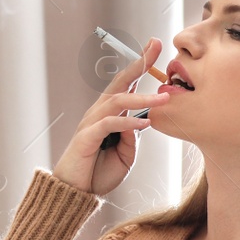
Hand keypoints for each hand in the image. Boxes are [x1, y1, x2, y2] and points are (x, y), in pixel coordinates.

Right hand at [51, 37, 169, 197]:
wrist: (76, 194)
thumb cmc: (98, 174)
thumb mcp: (125, 155)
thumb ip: (132, 137)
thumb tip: (141, 121)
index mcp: (109, 114)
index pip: (127, 85)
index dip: (140, 65)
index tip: (156, 47)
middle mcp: (99, 113)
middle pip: (120, 82)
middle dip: (139, 63)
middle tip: (155, 46)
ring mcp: (91, 123)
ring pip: (117, 101)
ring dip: (142, 98)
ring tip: (163, 97)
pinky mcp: (87, 137)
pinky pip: (109, 123)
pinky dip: (128, 122)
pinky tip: (145, 122)